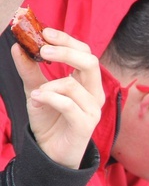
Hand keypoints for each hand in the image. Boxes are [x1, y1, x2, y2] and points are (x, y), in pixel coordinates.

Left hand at [11, 29, 104, 168]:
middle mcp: (94, 93)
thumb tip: (17, 47)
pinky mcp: (86, 124)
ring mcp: (93, 109)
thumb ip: (30, 71)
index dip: (68, 41)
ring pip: (74, 84)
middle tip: (42, 51)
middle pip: (90, 62)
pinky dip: (49, 98)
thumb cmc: (49, 121)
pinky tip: (37, 100)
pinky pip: (68, 105)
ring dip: (49, 85)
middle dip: (66, 52)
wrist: (50, 153)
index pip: (85, 53)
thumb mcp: (35, 91)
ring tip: (35, 93)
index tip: (45, 32)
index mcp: (86, 82)